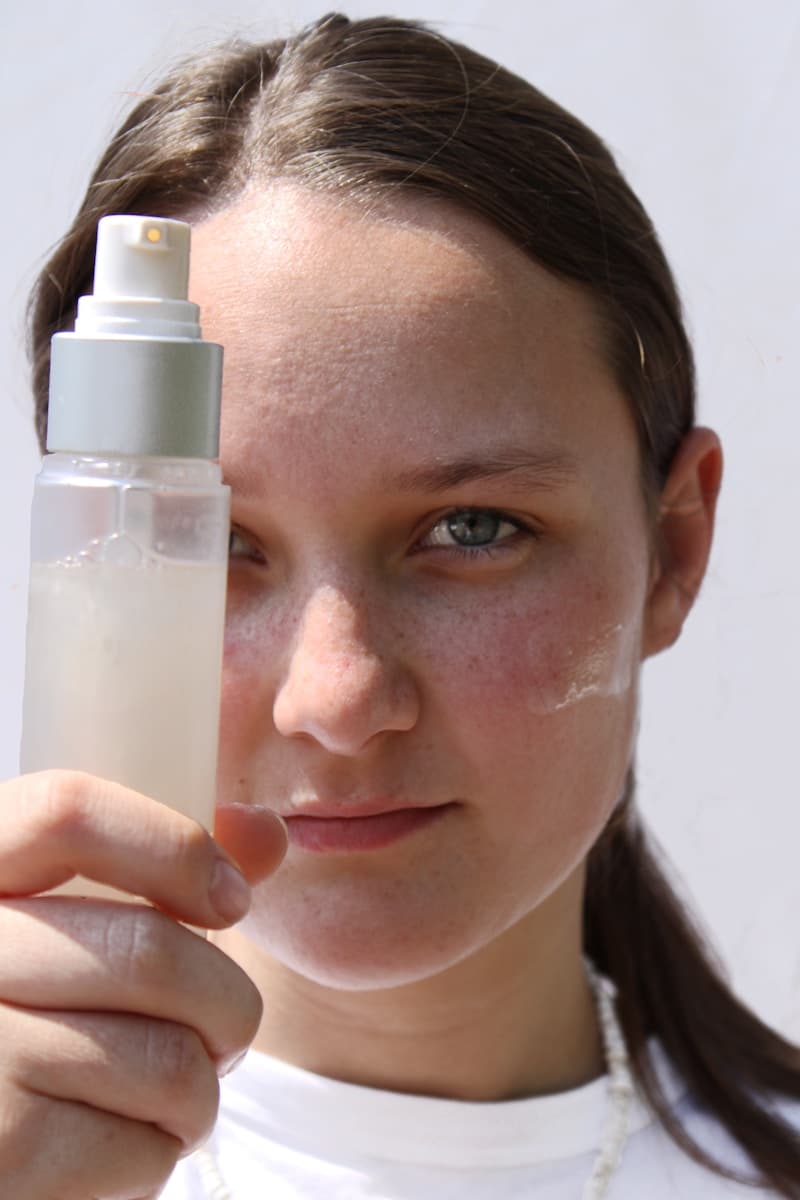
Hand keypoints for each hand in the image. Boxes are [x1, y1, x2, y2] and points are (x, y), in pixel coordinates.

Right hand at [0, 769, 286, 1199]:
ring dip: (201, 1088)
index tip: (228, 896)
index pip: (67, 812)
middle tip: (224, 1031)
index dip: (172, 845)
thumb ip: (161, 871)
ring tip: (173, 1093)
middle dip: (226, 1003)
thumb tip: (266, 832)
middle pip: (150, 950)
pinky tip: (120, 1144)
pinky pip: (143, 1147)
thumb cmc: (29, 1018)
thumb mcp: (68, 925)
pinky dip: (159, 1153)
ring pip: (169, 1060)